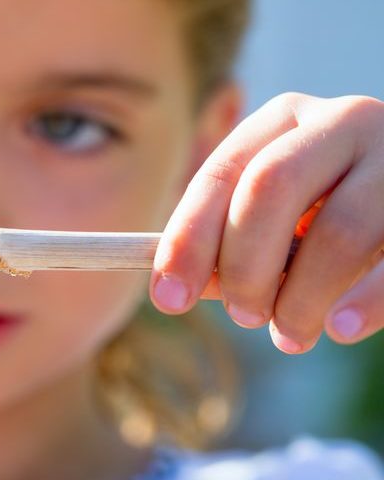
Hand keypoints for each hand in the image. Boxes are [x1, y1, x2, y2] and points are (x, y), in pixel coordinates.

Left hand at [150, 93, 383, 353]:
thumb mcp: (273, 220)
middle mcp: (340, 122)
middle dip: (244, 265)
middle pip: (270, 187)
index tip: (168, 299)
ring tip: (289, 336)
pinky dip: (364, 301)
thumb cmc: (324, 218)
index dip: (188, 240)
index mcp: (283, 121)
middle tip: (242, 316)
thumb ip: (228, 246)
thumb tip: (179, 288)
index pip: (221, 174)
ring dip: (302, 298)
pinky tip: (340, 330)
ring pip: (340, 231)